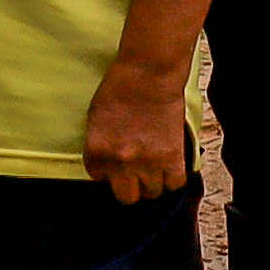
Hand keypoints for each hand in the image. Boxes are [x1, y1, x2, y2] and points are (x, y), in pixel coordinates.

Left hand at [81, 56, 193, 204]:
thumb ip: (98, 145)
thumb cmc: (120, 88)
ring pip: (152, 193)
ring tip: (155, 167)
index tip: (116, 163)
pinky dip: (173, 177)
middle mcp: (120, 163)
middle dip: (131, 186)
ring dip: (153, 181)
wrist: (148, 73)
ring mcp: (148, 163)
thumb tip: (105, 163)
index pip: (100, 179)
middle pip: (127, 197)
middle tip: (136, 173)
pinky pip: (175, 184)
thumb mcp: (95, 117)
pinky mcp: (172, 158)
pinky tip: (170, 166)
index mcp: (97, 153)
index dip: (109, 171)